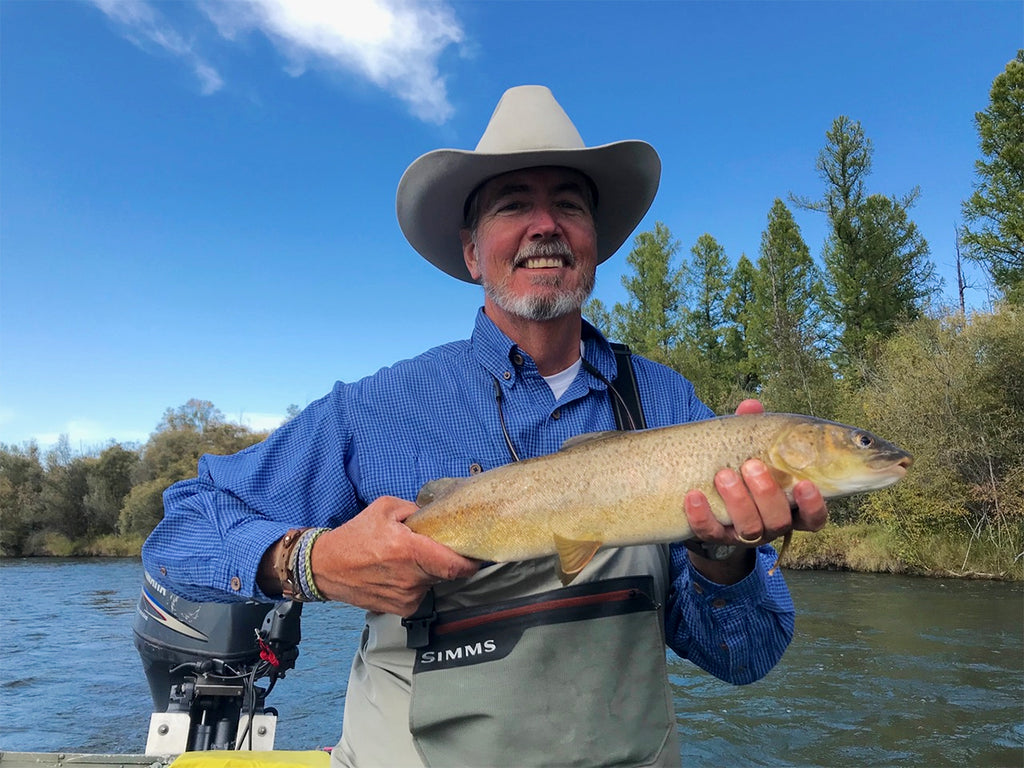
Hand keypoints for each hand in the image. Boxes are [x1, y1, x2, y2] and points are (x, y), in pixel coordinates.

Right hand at [310, 496, 478, 615]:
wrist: (326, 567)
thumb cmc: (355, 536)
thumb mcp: (385, 508)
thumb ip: (415, 509)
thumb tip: (437, 515)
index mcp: (408, 551)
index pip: (454, 566)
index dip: (471, 562)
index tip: (477, 555)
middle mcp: (410, 578)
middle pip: (447, 572)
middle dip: (446, 559)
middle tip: (437, 547)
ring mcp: (406, 597)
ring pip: (433, 582)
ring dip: (429, 571)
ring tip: (409, 559)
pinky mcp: (401, 609)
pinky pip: (421, 593)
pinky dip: (417, 583)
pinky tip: (400, 573)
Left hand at [683, 399, 828, 581]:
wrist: (709, 502)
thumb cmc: (740, 469)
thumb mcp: (749, 450)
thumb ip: (753, 431)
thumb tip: (751, 406)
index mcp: (788, 506)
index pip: (813, 517)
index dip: (813, 505)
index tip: (806, 484)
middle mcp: (770, 525)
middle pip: (778, 521)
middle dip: (767, 494)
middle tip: (751, 465)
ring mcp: (743, 535)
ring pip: (749, 530)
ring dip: (738, 501)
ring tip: (723, 475)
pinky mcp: (715, 537)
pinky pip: (709, 533)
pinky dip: (701, 516)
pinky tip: (693, 496)